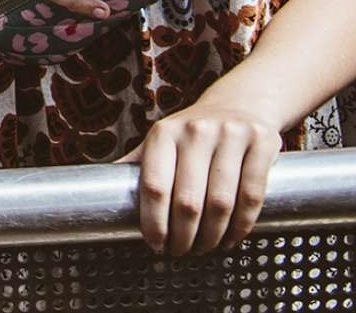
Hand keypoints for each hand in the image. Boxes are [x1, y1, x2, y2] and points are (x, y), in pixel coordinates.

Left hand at [124, 103, 280, 255]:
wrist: (240, 103)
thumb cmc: (192, 133)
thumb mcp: (160, 141)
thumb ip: (136, 165)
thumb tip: (93, 190)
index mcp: (163, 133)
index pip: (154, 187)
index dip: (154, 222)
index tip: (155, 245)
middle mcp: (195, 131)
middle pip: (188, 201)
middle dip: (183, 237)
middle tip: (181, 253)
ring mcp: (231, 135)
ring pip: (221, 203)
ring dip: (212, 236)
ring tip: (204, 249)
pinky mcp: (262, 142)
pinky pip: (252, 196)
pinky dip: (242, 226)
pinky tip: (231, 238)